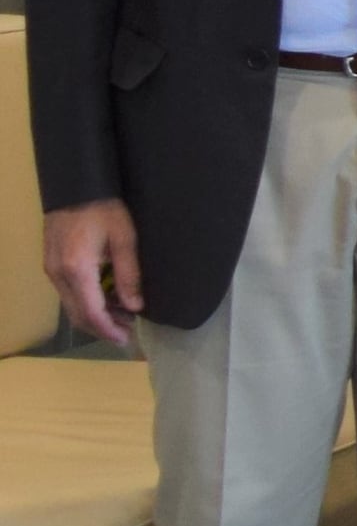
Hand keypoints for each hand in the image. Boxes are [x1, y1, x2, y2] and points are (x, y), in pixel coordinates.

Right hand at [45, 199, 140, 346]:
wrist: (76, 186)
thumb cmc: (104, 209)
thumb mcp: (125, 240)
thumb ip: (129, 275)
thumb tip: (135, 307)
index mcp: (77, 270)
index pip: (90, 312)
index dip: (108, 329)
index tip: (125, 339)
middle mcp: (58, 274)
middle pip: (77, 314)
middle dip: (102, 327)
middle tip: (128, 332)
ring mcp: (52, 270)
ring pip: (72, 305)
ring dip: (96, 315)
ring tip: (124, 316)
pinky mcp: (52, 264)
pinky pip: (69, 292)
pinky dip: (88, 301)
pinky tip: (109, 299)